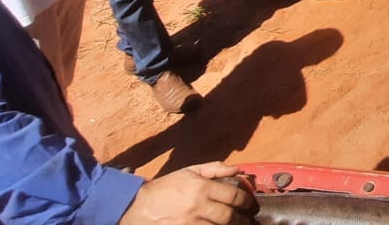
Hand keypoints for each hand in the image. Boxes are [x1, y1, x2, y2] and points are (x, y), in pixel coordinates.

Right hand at [120, 162, 257, 223]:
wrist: (137, 207)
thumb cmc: (164, 188)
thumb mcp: (188, 172)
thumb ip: (214, 169)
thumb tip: (237, 170)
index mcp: (201, 188)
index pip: (234, 196)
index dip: (247, 202)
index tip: (250, 205)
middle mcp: (198, 206)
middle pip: (229, 217)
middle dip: (243, 220)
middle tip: (248, 220)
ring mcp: (191, 223)